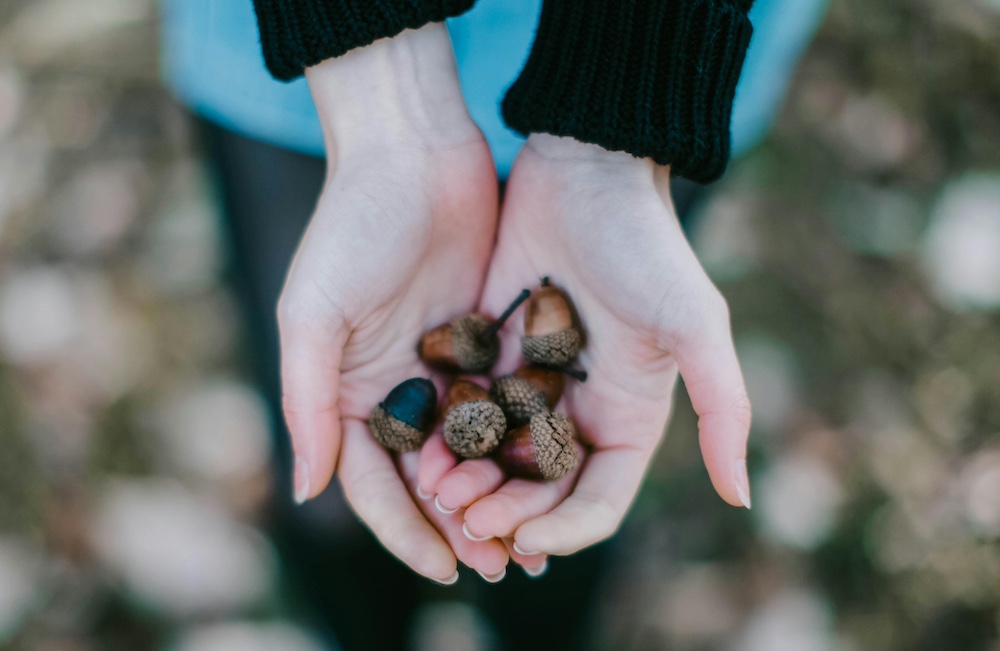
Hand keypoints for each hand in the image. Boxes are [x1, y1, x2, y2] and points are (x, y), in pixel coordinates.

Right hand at [279, 24, 508, 582]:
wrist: (412, 150)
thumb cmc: (351, 226)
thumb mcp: (313, 313)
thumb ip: (308, 400)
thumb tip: (308, 491)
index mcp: (348, 393)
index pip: (375, 483)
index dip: (407, 530)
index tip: (447, 568)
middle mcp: (395, 389)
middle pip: (429, 479)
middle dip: (462, 526)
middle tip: (502, 566)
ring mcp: (443, 366)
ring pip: (473, 450)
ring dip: (499, 495)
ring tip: (535, 539)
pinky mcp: (485, 340)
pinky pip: (506, 403)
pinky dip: (524, 443)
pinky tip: (555, 473)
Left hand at [420, 134, 751, 557]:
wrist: (586, 167)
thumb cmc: (646, 243)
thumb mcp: (695, 323)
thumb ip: (722, 407)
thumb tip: (741, 498)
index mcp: (627, 418)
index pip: (596, 502)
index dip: (563, 530)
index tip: (523, 540)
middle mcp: (577, 411)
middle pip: (538, 491)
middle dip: (505, 513)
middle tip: (464, 517)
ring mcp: (529, 385)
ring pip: (492, 459)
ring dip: (468, 483)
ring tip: (437, 491)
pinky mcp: (488, 353)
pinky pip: (461, 411)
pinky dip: (443, 437)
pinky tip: (419, 449)